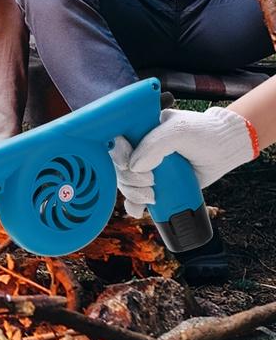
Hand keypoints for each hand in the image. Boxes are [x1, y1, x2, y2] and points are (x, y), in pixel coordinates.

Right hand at [109, 107, 257, 216]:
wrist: (226, 149)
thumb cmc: (204, 132)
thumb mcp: (178, 131)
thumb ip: (153, 145)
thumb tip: (134, 167)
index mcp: (139, 129)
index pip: (114, 144)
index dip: (117, 157)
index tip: (129, 165)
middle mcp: (139, 148)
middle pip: (118, 168)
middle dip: (130, 180)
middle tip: (150, 181)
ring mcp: (147, 166)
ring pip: (125, 184)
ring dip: (133, 194)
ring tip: (152, 195)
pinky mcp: (156, 183)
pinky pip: (135, 198)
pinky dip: (134, 205)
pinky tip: (141, 209)